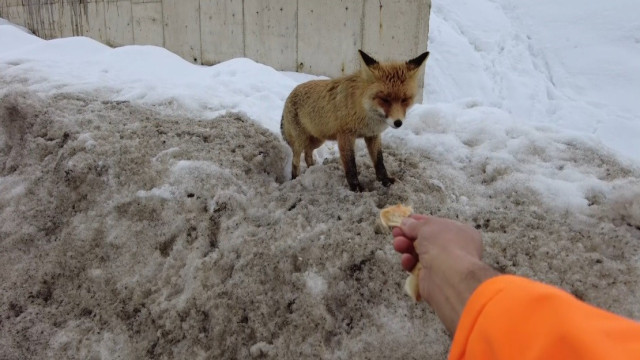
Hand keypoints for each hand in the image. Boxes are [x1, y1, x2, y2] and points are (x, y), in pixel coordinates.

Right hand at [392, 215, 498, 333]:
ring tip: (398, 245)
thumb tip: (406, 223)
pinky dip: (410, 263)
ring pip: (419, 254)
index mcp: (460, 232)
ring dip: (406, 247)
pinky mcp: (432, 279)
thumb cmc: (444, 245)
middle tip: (396, 233)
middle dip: (408, 235)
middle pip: (426, 240)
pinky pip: (417, 268)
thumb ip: (414, 224)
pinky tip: (406, 260)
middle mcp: (454, 248)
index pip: (437, 225)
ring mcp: (443, 265)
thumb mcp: (427, 226)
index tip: (405, 220)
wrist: (449, 277)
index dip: (420, 222)